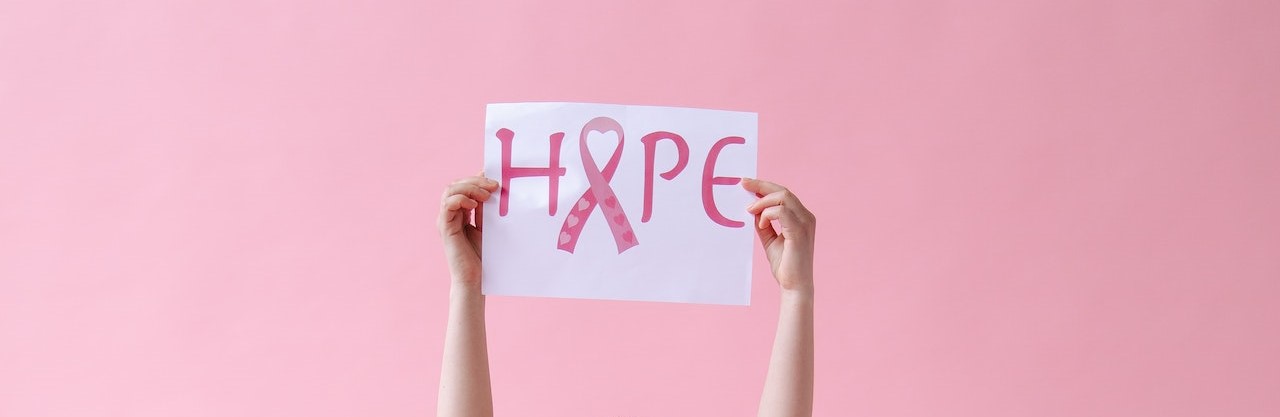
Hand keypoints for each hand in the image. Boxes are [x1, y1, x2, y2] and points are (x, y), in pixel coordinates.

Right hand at [438, 175, 497, 287]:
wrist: (477, 279)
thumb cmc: (484, 255)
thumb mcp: (489, 225)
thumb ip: (487, 207)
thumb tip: (493, 185)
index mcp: (460, 212)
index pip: (463, 186)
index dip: (477, 178)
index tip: (495, 177)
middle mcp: (450, 214)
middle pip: (455, 185)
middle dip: (475, 181)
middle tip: (494, 185)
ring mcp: (445, 220)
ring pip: (450, 191)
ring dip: (469, 188)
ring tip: (486, 195)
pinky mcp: (445, 228)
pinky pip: (447, 205)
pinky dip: (460, 199)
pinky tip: (474, 204)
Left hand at [743, 178, 815, 293]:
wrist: (794, 286)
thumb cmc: (785, 265)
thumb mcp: (770, 240)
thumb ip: (764, 224)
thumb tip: (753, 210)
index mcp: (801, 217)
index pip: (784, 194)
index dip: (765, 186)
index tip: (747, 183)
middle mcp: (806, 217)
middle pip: (783, 191)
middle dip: (761, 185)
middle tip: (743, 184)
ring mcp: (805, 223)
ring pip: (783, 197)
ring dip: (763, 201)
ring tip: (750, 211)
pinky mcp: (799, 232)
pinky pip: (781, 212)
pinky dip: (767, 214)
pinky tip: (761, 223)